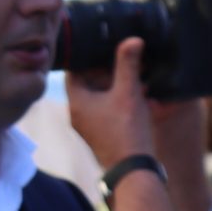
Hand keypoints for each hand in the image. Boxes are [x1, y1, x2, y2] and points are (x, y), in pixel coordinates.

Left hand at [66, 37, 153, 166]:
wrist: (133, 171)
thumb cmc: (127, 132)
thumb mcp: (128, 93)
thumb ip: (128, 64)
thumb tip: (132, 39)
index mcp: (76, 102)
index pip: (74, 69)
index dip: (87, 55)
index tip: (100, 43)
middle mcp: (77, 113)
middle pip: (87, 81)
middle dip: (106, 68)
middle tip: (122, 54)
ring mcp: (88, 125)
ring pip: (99, 95)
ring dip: (115, 83)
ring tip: (134, 70)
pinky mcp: (101, 133)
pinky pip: (106, 108)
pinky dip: (118, 98)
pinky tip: (137, 91)